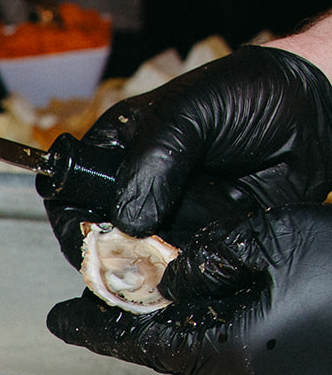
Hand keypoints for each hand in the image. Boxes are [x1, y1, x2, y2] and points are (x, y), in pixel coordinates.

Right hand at [45, 45, 331, 265]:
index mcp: (116, 150)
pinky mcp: (201, 240)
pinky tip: (185, 278)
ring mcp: (167, 218)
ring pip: (134, 261)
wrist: (315, 107)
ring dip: (142, 274)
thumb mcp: (189, 114)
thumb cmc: (250, 92)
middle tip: (129, 261)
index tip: (88, 238)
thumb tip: (127, 220)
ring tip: (160, 273)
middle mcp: (135, 189)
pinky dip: (177, 282)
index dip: (70, 219)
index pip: (68, 192)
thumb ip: (153, 163)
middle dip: (106, 255)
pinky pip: (177, 271)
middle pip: (96, 236)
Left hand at [47, 206, 331, 374]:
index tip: (56, 317)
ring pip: (208, 359)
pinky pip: (245, 366)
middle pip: (172, 352)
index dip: (93, 326)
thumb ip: (210, 256)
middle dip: (142, 322)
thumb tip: (170, 275)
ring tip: (162, 295)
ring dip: (187, 328)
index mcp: (230, 352)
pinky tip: (226, 309)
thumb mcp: (275, 239)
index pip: (140, 340)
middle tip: (105, 297)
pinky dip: (226, 338)